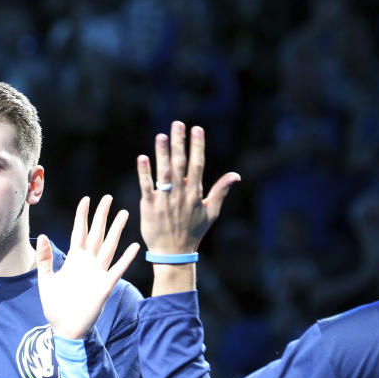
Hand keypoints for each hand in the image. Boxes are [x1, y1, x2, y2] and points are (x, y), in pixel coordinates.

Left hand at [36, 195, 139, 339]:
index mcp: (74, 259)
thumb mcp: (46, 279)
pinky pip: (117, 269)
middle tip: (108, 198)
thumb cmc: (55, 306)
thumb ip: (45, 259)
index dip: (82, 216)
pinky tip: (134, 246)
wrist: (65, 328)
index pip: (79, 232)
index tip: (86, 199)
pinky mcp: (105, 286)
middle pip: (96, 234)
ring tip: (124, 213)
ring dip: (116, 230)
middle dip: (102, 216)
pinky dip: (125, 258)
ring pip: (109, 246)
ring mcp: (98, 273)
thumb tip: (43, 236)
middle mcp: (88, 262)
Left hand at [137, 121, 239, 253]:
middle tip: (177, 124)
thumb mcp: (211, 213)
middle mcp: (180, 195)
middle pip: (180, 165)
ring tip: (161, 135)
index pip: (197, 165)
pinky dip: (144, 173)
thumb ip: (220, 191)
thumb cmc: (193, 232)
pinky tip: (142, 158)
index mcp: (195, 194)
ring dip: (162, 153)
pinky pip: (146, 187)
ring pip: (163, 173)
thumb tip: (236, 175)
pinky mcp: (149, 206)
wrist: (172, 253)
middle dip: (179, 143)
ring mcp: (164, 200)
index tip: (197, 129)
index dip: (197, 146)